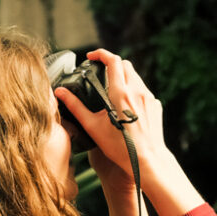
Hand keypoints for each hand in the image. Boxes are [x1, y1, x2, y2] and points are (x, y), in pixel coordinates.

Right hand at [56, 50, 164, 179]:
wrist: (147, 160)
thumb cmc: (120, 147)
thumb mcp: (92, 126)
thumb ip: (75, 106)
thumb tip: (60, 92)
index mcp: (121, 94)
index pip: (113, 61)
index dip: (101, 54)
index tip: (91, 57)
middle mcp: (137, 91)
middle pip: (125, 64)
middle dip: (112, 64)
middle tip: (100, 72)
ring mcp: (149, 97)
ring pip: (135, 76)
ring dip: (123, 77)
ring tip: (111, 90)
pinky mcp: (156, 105)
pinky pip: (143, 90)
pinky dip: (133, 90)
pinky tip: (125, 105)